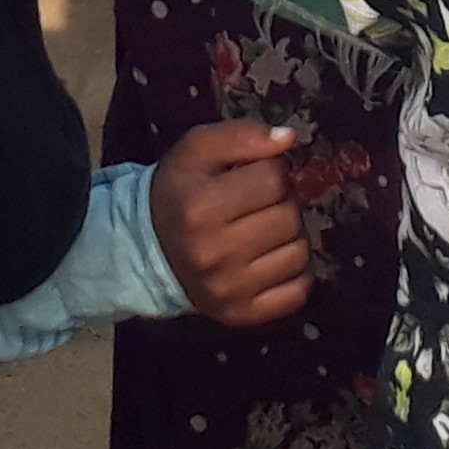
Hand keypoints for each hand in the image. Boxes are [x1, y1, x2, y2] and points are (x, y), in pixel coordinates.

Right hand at [148, 120, 308, 328]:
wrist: (149, 249)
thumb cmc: (180, 192)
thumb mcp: (197, 149)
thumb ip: (242, 135)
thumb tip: (288, 138)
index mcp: (200, 206)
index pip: (273, 178)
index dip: (270, 170)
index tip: (254, 176)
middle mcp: (214, 252)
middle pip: (289, 216)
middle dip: (281, 203)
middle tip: (260, 204)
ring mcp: (228, 289)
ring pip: (298, 253)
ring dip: (290, 237)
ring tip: (265, 230)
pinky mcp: (240, 314)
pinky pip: (297, 291)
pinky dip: (294, 273)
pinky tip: (272, 259)